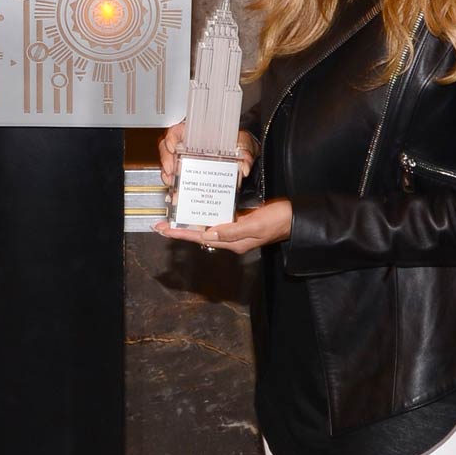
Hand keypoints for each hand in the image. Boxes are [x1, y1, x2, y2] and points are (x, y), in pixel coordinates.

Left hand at [155, 197, 292, 253]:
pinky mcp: (239, 222)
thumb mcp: (256, 224)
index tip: (164, 230)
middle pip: (199, 234)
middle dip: (179, 229)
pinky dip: (203, 217)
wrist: (295, 218)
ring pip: (206, 228)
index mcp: (233, 241)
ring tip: (173, 218)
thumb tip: (208, 234)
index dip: (181, 233)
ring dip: (189, 224)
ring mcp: (235, 231)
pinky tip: (197, 212)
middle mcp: (231, 238)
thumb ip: (232, 230)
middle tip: (160, 225)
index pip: (201, 237)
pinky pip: (216, 222)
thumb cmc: (278, 220)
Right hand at [158, 125, 258, 185]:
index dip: (171, 138)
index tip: (172, 147)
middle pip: (167, 148)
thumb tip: (244, 167)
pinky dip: (175, 184)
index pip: (177, 131)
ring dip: (168, 174)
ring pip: (169, 164)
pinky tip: (176, 191)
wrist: (243, 156)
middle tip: (171, 171)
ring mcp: (187, 159)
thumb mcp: (244, 144)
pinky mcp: (189, 174)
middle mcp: (189, 145)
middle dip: (166, 160)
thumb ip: (245, 154)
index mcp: (198, 133)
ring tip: (172, 183)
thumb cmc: (239, 144)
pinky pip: (176, 177)